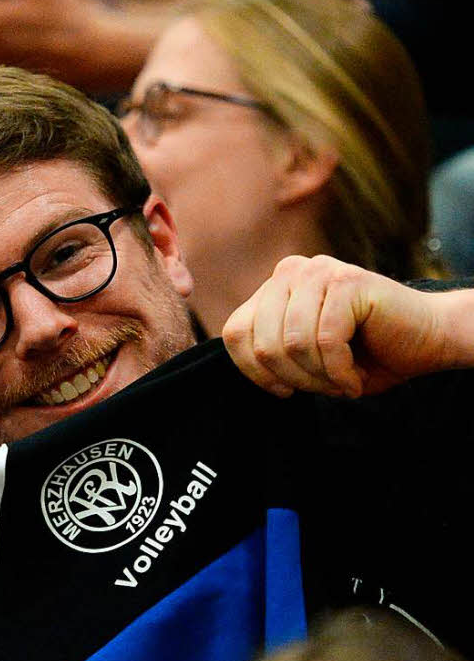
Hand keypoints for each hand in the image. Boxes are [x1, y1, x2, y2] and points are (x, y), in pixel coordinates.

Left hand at [222, 255, 456, 397]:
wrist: (426, 341)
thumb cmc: (365, 353)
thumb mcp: (302, 354)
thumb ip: (269, 349)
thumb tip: (246, 362)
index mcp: (274, 287)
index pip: (234, 333)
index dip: (255, 372)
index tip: (284, 389)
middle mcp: (291, 271)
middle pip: (262, 342)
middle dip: (294, 378)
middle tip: (323, 386)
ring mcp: (320, 271)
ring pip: (293, 344)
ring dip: (320, 377)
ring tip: (342, 380)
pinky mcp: (348, 282)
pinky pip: (326, 341)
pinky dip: (340, 372)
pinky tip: (355, 378)